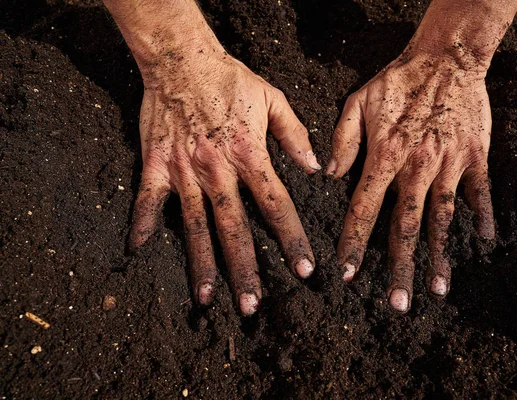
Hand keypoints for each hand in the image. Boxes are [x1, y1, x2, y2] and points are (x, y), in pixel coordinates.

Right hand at [129, 47, 320, 315]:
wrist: (182, 59)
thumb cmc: (229, 79)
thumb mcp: (272, 99)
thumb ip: (294, 135)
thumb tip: (314, 168)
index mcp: (249, 155)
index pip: (277, 206)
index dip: (292, 239)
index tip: (304, 270)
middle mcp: (217, 170)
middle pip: (234, 228)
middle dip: (245, 270)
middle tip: (251, 306)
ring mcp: (183, 170)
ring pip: (194, 225)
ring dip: (201, 263)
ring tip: (207, 297)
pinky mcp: (155, 164)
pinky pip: (148, 200)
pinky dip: (142, 223)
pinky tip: (137, 249)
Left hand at [327, 54, 493, 312]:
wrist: (445, 58)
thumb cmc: (397, 81)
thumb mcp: (357, 102)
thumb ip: (341, 141)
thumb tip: (329, 176)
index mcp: (384, 158)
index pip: (363, 210)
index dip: (353, 244)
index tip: (346, 275)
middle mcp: (416, 169)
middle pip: (405, 227)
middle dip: (399, 267)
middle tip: (397, 302)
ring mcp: (449, 165)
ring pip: (442, 218)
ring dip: (439, 255)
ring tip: (437, 288)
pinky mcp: (475, 157)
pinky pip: (480, 192)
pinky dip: (482, 216)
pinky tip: (482, 240)